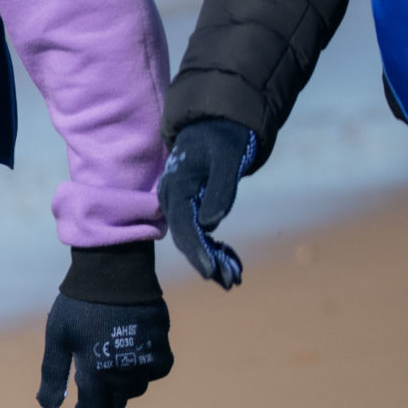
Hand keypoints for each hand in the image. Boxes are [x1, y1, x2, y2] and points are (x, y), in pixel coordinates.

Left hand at [37, 295, 173, 407]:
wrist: (114, 272)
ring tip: (107, 374)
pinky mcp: (161, 347)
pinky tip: (131, 361)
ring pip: (134, 391)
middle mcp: (122, 372)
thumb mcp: (58, 338)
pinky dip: (144, 373)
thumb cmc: (79, 304)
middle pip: (113, 404)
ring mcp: (144, 361)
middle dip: (98, 405)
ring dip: (121, 390)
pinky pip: (155, 372)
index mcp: (94, 372)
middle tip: (88, 395)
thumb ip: (53, 375)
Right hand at [158, 119, 254, 289]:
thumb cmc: (224, 140)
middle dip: (207, 262)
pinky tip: (231, 261)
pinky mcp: (189, 205)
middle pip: (186, 237)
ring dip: (213, 259)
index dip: (197, 251)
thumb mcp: (229, 160)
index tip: (211, 272)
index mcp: (177, 187)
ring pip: (192, 238)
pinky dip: (214, 248)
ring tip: (235, 278)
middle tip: (231, 282)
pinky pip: (198, 231)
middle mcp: (172, 198)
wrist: (216, 124)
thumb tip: (211, 224)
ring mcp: (179, 203)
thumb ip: (221, 190)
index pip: (184, 226)